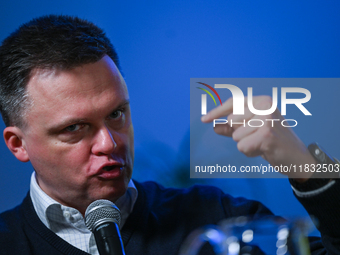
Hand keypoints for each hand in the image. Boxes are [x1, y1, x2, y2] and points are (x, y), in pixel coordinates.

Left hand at [201, 96, 315, 180]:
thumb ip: (233, 128)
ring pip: (236, 136)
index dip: (217, 112)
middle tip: (258, 137)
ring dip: (246, 144)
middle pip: (232, 121)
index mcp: (262, 101)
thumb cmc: (274, 142)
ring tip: (263, 144)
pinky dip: (250, 152)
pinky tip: (265, 150)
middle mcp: (265, 106)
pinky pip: (242, 146)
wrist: (297, 158)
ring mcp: (266, 120)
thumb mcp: (252, 131)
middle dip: (240, 133)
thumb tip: (214, 127)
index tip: (203, 120)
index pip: (233, 103)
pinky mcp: (266, 134)